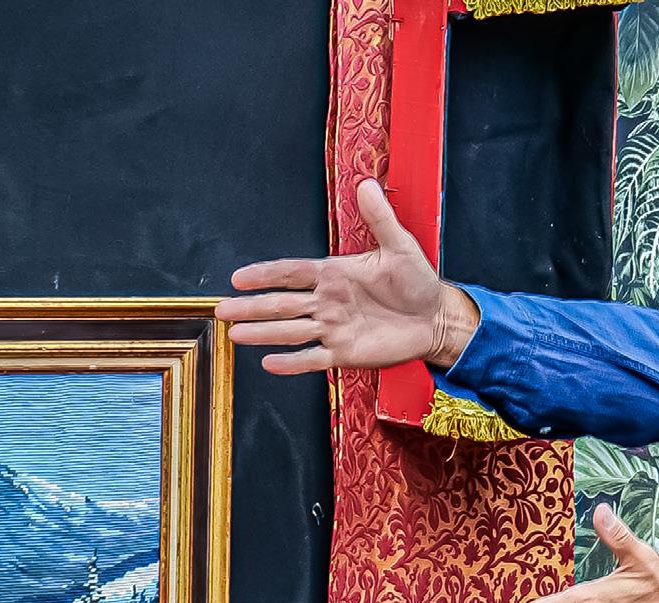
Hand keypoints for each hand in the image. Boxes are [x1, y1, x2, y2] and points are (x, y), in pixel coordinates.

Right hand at [217, 178, 478, 375]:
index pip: (292, 273)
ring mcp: (333, 328)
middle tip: (223, 309)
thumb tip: (367, 184)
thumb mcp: (400, 246)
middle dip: (252, 306)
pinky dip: (292, 362)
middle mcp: (327, 302)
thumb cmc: (417, 281)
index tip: (239, 277)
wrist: (435, 318)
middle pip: (282, 304)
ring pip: (291, 331)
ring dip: (263, 333)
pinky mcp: (344, 353)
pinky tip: (269, 363)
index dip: (266, 274)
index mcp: (334, 274)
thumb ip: (380, 218)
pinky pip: (313, 358)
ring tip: (236, 334)